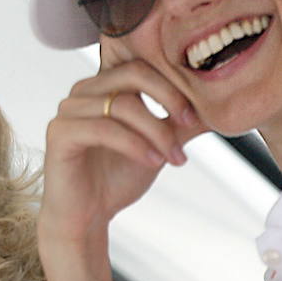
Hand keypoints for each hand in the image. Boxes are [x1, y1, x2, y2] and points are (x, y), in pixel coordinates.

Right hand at [39, 59, 206, 249]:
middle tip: (188, 123)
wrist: (86, 216)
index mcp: (104, 85)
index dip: (173, 84)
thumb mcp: (158, 145)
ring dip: (155, 131)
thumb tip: (222, 106)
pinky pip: (104, 129)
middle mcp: (83, 91)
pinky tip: (152, 161)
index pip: (143, 64)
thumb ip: (181, 123)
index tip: (195, 115)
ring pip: (122, 105)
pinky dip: (134, 145)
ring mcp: (68, 110)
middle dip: (168, 98)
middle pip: (133, 74)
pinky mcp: (59, 133)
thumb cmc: (116, 177)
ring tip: (172, 157)